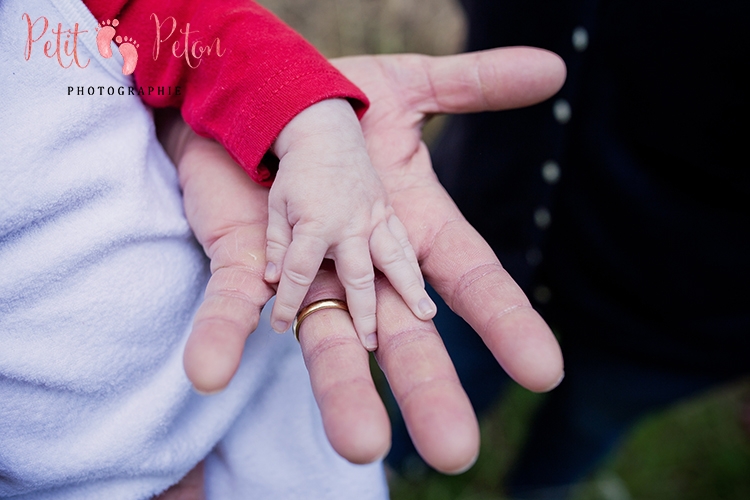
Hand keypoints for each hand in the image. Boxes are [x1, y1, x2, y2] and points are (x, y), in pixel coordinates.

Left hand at [174, 47, 565, 471]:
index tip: (544, 371)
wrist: (257, 96)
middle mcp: (362, 266)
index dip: (504, 322)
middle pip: (402, 336)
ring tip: (360, 443)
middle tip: (455, 447)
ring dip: (338, 389)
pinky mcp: (245, 256)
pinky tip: (211, 371)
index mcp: (407, 232)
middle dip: (427, 388)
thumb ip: (479, 85)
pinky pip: (233, 299)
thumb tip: (556, 68)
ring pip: (326, 336)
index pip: (467, 282)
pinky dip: (223, 331)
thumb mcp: (411, 88)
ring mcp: (304, 268)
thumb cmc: (340, 104)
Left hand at [265, 98, 435, 348]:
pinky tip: (424, 285)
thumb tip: (274, 281)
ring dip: (409, 289)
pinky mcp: (386, 211)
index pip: (299, 272)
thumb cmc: (295, 172)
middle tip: (371, 342)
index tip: (280, 326)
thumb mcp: (276, 206)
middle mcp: (348, 225)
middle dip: (364, 311)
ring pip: (394, 259)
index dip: (288, 302)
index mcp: (314, 224)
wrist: (324, 131)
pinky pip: (402, 241)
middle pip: (357, 276)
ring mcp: (372, 217)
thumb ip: (277, 245)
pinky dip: (413, 264)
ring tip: (425, 315)